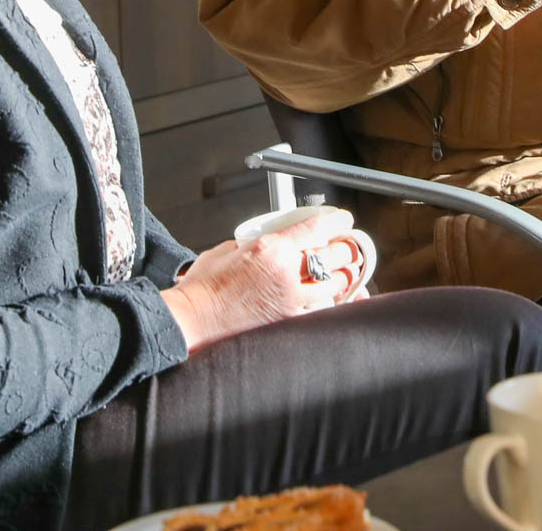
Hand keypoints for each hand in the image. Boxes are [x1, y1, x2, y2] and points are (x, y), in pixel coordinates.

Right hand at [161, 209, 359, 349]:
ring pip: (336, 283)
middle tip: (347, 246)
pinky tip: (333, 297)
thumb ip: (256, 243)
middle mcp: (285, 272)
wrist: (194, 319)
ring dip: (343, 276)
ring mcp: (290, 299)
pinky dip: (332, 301)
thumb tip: (270, 241)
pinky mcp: (289, 320)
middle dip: (347, 248)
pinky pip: (323, 309)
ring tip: (343, 271)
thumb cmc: (204, 287)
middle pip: (336, 254)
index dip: (338, 221)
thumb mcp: (229, 250)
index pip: (317, 228)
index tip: (344, 220)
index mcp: (271, 248)